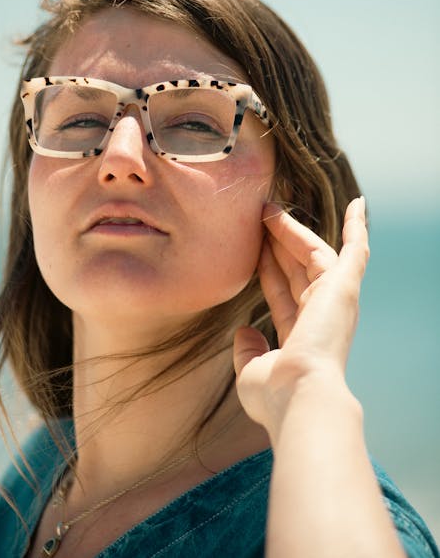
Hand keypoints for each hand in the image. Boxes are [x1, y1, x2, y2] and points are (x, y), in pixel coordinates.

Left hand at [233, 197, 368, 439]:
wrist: (298, 396)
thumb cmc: (275, 395)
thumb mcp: (251, 370)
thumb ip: (249, 349)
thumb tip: (245, 331)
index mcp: (300, 335)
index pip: (281, 292)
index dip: (267, 269)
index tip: (255, 248)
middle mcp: (320, 316)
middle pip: (295, 268)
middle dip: (276, 243)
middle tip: (257, 217)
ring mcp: (334, 300)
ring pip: (312, 254)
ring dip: (292, 230)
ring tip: (268, 208)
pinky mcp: (343, 287)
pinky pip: (355, 251)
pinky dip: (357, 227)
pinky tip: (357, 204)